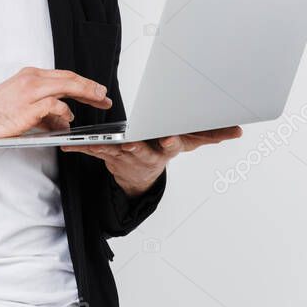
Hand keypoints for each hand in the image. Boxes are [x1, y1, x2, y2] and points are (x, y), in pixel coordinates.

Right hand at [0, 67, 112, 157]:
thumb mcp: (22, 102)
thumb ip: (44, 107)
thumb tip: (62, 117)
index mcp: (30, 75)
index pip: (64, 75)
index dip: (83, 83)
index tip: (96, 91)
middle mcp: (32, 79)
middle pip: (70, 78)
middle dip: (91, 87)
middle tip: (104, 96)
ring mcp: (30, 92)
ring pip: (67, 86)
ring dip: (85, 96)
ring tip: (96, 104)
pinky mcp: (29, 107)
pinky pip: (56, 105)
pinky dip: (64, 112)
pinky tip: (67, 120)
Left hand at [61, 126, 243, 196]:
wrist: (140, 175)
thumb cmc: (162, 148)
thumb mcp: (189, 142)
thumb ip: (212, 134)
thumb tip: (238, 130)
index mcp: (167, 147)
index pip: (173, 144)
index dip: (172, 142)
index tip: (169, 139)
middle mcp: (147, 153)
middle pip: (142, 149)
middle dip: (135, 146)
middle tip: (129, 142)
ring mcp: (127, 156)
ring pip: (114, 150)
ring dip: (99, 146)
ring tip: (87, 142)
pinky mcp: (109, 156)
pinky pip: (93, 151)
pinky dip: (79, 147)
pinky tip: (67, 144)